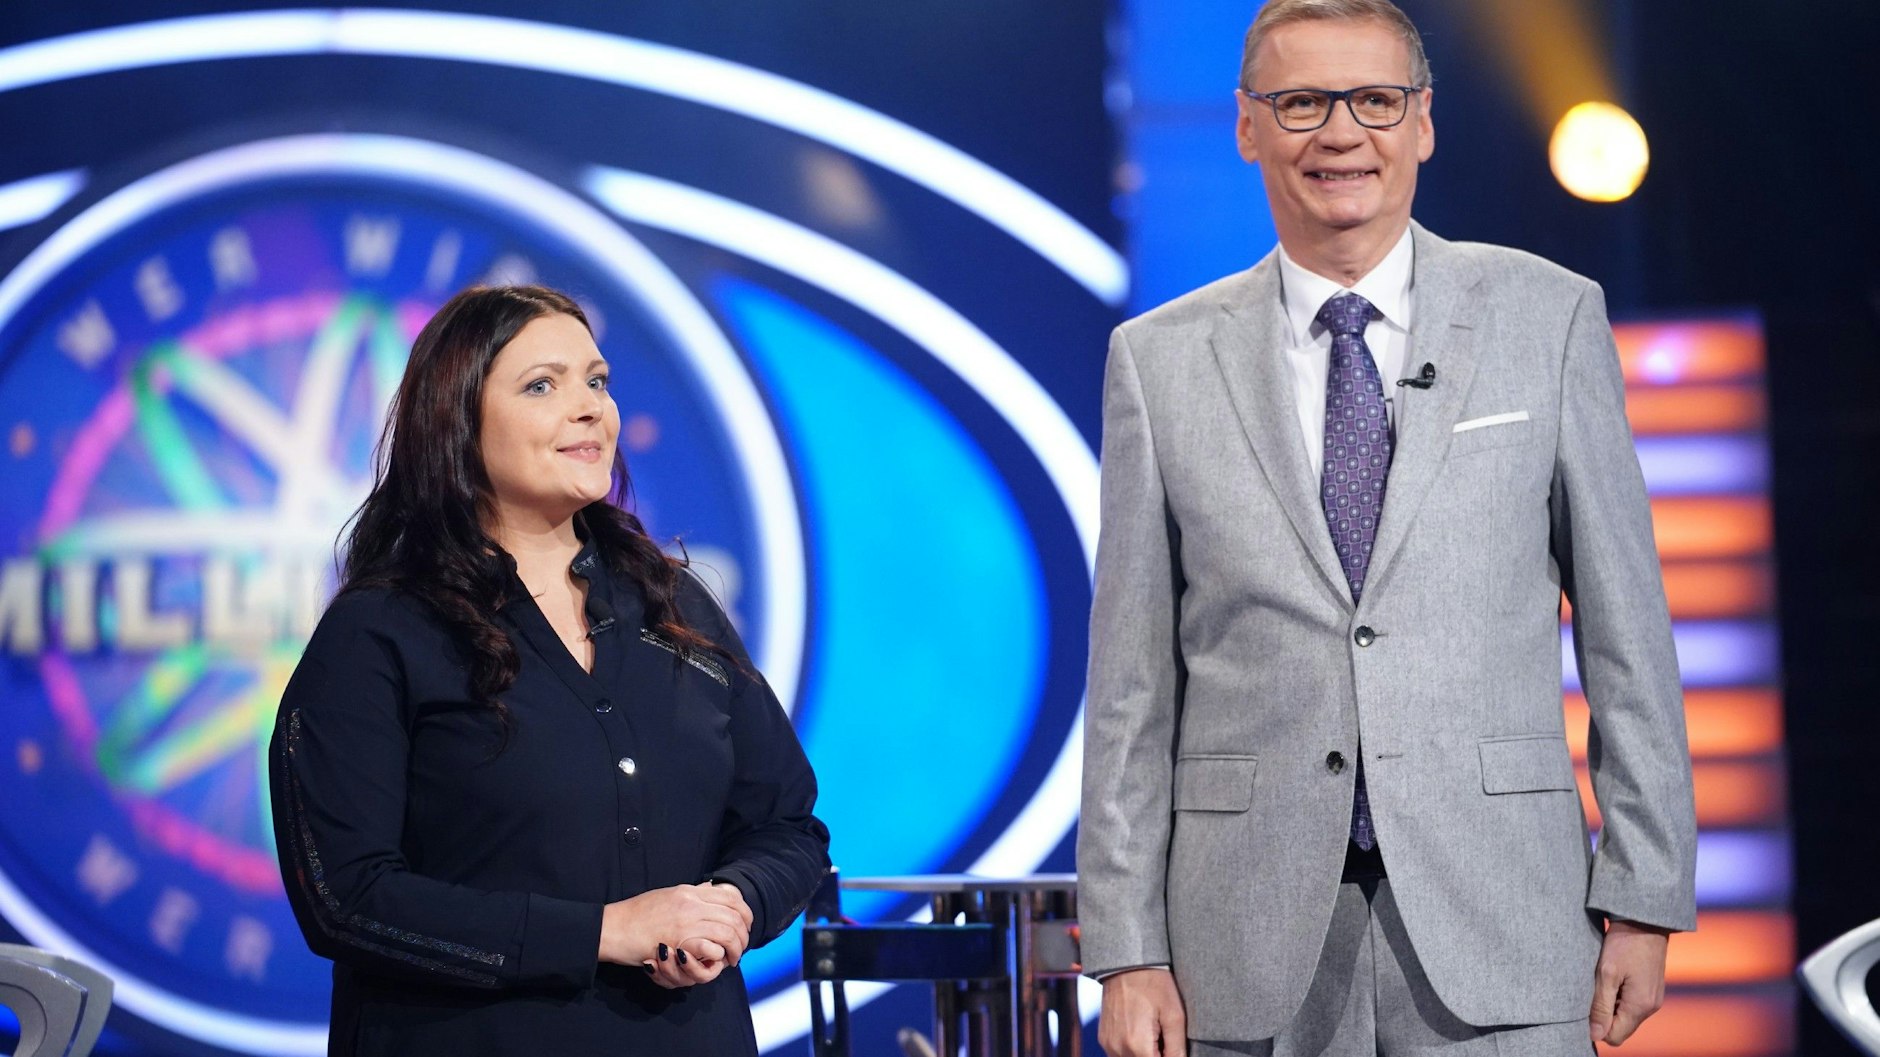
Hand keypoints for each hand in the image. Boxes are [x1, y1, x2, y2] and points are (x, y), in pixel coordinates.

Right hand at [598, 882, 751, 986]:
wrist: (613, 927)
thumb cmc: (636, 914)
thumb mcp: (667, 895)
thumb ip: (690, 894)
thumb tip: (710, 889)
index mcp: (690, 890)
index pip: (732, 898)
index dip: (745, 913)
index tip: (746, 926)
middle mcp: (691, 902)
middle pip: (735, 916)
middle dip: (744, 934)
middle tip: (742, 947)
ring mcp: (686, 920)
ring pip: (728, 932)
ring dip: (736, 948)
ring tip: (733, 958)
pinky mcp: (679, 940)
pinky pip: (713, 946)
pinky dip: (720, 955)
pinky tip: (719, 962)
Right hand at [1099, 968, 1186, 1056]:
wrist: (1127, 964)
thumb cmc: (1152, 984)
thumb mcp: (1174, 1015)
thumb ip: (1177, 1049)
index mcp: (1137, 1046)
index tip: (1174, 1049)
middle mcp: (1118, 1049)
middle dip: (1158, 1056)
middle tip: (1165, 1039)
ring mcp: (1108, 1045)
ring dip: (1145, 1056)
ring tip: (1155, 1036)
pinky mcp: (1104, 1039)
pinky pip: (1120, 1055)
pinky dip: (1133, 1052)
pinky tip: (1143, 1035)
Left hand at [1588, 919, 1669, 1044]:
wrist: (1644, 920)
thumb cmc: (1624, 943)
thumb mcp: (1606, 974)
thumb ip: (1601, 1006)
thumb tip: (1595, 1035)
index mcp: (1640, 1006)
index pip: (1615, 1036)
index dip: (1597, 1027)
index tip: (1586, 1006)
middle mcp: (1651, 1007)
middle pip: (1621, 1028)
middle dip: (1604, 1016)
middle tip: (1593, 990)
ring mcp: (1653, 998)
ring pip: (1625, 1016)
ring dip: (1611, 1004)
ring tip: (1603, 981)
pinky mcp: (1651, 990)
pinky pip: (1632, 1004)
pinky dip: (1619, 997)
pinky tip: (1612, 978)